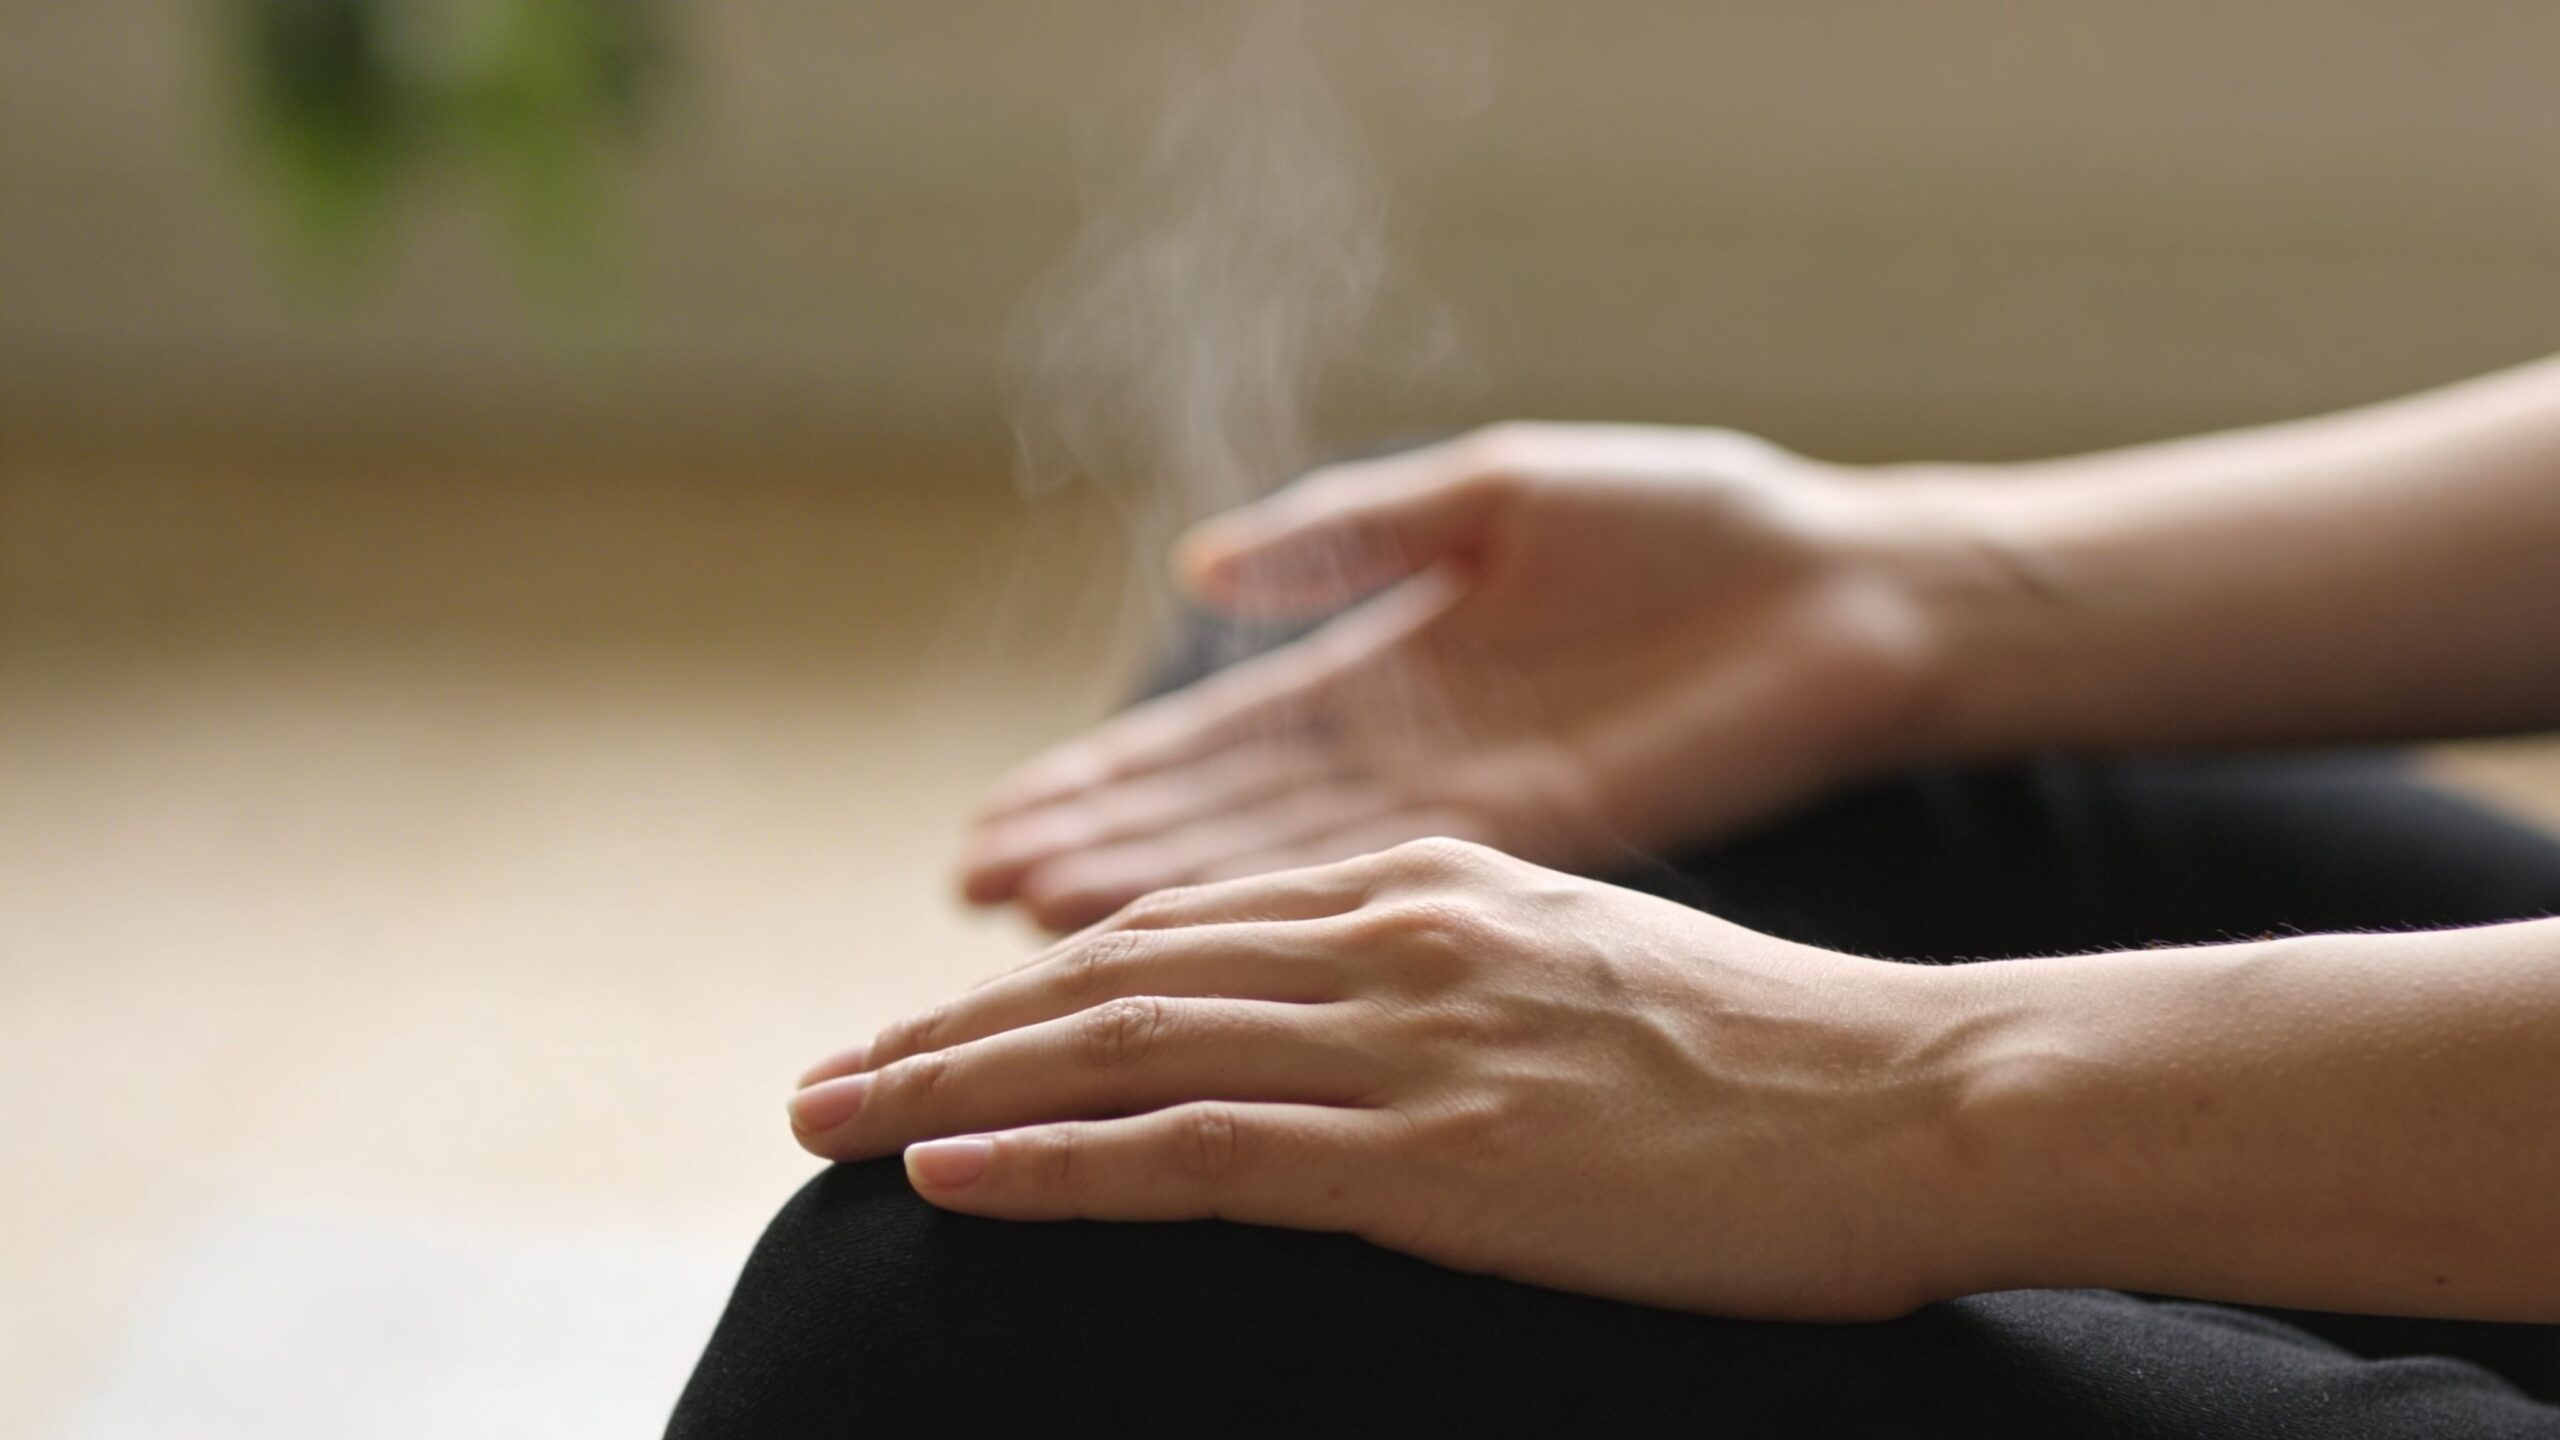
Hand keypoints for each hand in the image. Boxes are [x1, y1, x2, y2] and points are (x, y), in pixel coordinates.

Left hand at [794, 839, 1983, 1320]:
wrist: (1916, 1096)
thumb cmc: (1769, 1061)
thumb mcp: (1582, 972)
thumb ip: (1449, 972)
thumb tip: (1347, 1032)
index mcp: (1426, 879)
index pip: (1183, 927)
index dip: (1040, 977)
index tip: (939, 1028)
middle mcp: (1390, 931)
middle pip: (1115, 975)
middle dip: (946, 1030)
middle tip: (813, 1080)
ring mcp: (1406, 1036)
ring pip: (1121, 1046)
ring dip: (949, 1087)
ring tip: (820, 1122)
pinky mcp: (1434, 1148)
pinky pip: (1198, 1146)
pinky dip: (1056, 1162)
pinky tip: (944, 1179)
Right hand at [960, 423, 1961, 931]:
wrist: (1856, 588)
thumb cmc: (1691, 523)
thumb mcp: (1496, 494)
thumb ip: (1351, 532)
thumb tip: (1197, 572)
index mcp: (1389, 682)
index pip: (1211, 754)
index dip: (1100, 792)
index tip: (988, 837)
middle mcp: (1406, 769)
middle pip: (1212, 833)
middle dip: (1082, 876)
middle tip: (963, 918)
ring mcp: (1467, 826)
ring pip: (1272, 878)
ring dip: (1142, 912)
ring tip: (1017, 946)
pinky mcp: (1534, 856)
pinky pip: (1369, 890)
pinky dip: (1268, 914)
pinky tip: (1174, 945)